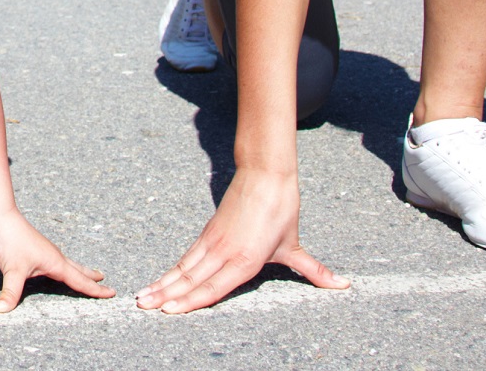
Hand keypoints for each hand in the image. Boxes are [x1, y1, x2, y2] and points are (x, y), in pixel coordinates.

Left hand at [0, 210, 112, 311]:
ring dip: (80, 271)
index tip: (112, 293)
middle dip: (92, 278)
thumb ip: (10, 292)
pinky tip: (57, 268)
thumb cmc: (10, 240)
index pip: (80, 281)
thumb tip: (1, 310)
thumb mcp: (12, 270)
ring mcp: (46, 252)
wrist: (0, 217)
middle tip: (106, 283)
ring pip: (69, 265)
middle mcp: (54, 257)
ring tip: (90, 275)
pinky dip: (65, 268)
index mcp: (55, 263)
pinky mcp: (37, 250)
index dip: (96, 290)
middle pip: (78, 270)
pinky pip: (57, 262)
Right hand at [136, 168, 347, 312]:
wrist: (266, 174)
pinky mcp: (208, 233)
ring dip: (162, 283)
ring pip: (183, 268)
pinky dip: (172, 270)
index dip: (190, 300)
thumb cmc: (281, 209)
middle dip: (166, 295)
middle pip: (190, 279)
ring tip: (142, 296)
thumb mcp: (295, 245)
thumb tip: (343, 286)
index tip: (169, 310)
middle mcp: (225, 252)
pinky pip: (187, 257)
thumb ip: (315, 271)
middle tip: (142, 306)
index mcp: (245, 259)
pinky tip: (161, 279)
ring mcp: (213, 242)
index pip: (213, 287)